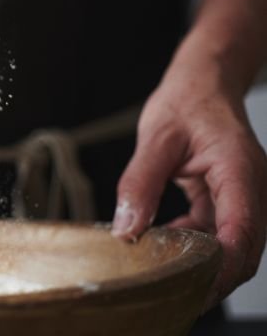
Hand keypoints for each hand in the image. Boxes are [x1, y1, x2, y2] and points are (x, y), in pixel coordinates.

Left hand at [113, 58, 266, 306]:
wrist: (202, 84)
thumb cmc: (186, 102)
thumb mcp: (155, 138)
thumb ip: (140, 183)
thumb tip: (126, 229)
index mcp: (239, 170)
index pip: (241, 231)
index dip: (222, 267)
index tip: (195, 287)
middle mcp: (250, 187)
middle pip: (244, 248)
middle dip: (214, 276)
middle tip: (174, 291)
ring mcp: (242, 195)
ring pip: (232, 244)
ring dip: (203, 261)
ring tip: (163, 268)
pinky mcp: (227, 199)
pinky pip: (217, 232)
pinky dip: (194, 243)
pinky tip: (164, 241)